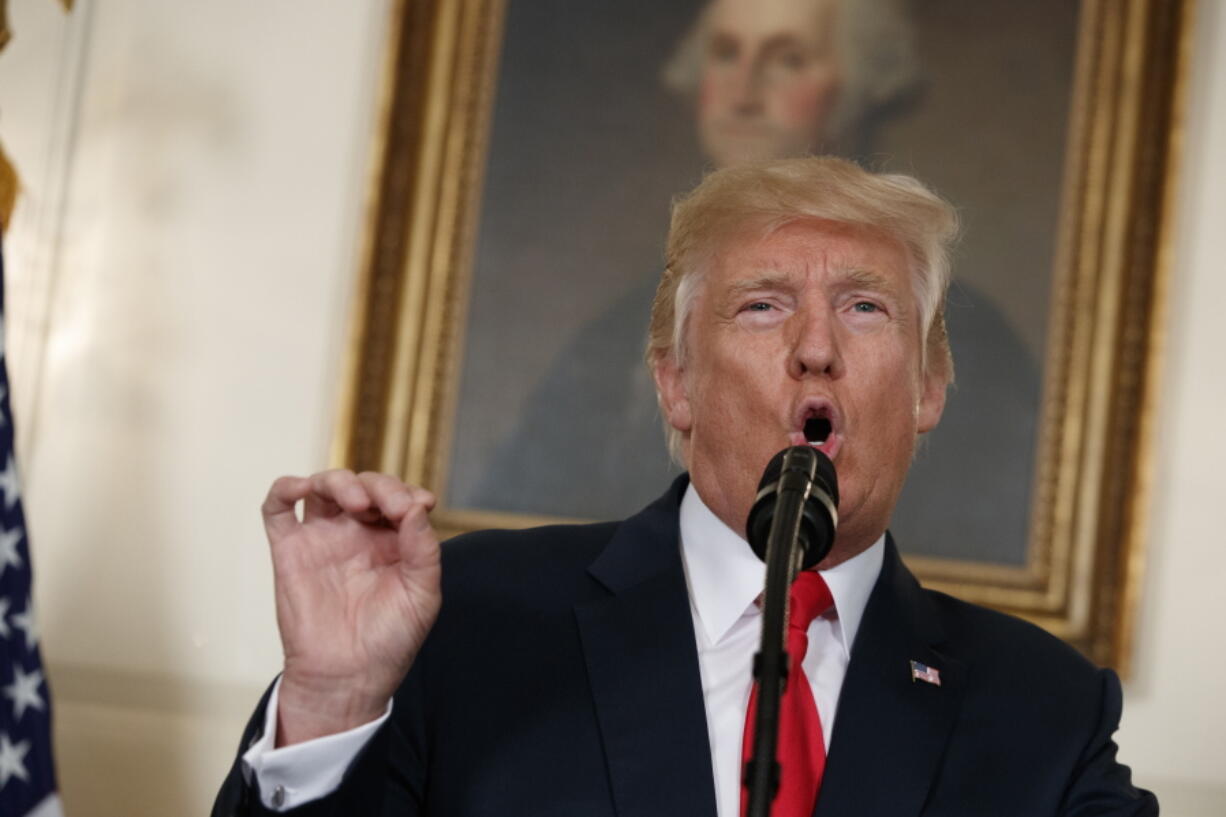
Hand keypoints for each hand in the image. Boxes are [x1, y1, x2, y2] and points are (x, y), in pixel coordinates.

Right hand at [261, 470, 440, 745]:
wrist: (347, 678)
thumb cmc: (388, 641)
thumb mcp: (422, 595)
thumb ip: (424, 549)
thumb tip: (417, 506)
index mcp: (392, 540)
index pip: (398, 497)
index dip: (408, 492)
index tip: (420, 505)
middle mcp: (357, 534)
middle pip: (364, 485)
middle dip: (380, 486)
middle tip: (389, 506)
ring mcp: (322, 539)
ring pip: (324, 487)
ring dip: (339, 481)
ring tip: (356, 502)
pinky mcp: (290, 550)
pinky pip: (278, 508)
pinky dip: (286, 487)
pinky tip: (303, 488)